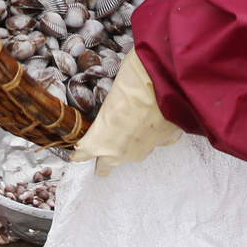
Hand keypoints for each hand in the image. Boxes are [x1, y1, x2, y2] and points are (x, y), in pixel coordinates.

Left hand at [71, 49, 181, 174]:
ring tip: (128, 126)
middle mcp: (122, 152)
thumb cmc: (134, 81)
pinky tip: (153, 122)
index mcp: (101, 141)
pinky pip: (155, 143)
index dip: (80, 151)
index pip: (83, 154)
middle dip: (101, 158)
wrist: (170, 80)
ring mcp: (145, 149)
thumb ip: (109, 108)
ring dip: (127, 145)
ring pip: (131, 155)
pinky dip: (153, 135)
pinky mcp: (166, 140)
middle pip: (105, 166)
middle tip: (100, 144)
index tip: (77, 150)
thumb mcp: (111, 93)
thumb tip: (113, 104)